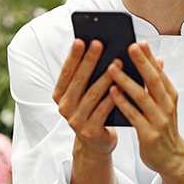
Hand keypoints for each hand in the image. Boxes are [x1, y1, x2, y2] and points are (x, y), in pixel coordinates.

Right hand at [53, 38, 117, 154]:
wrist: (97, 143)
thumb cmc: (95, 110)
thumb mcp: (88, 92)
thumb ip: (93, 73)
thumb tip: (105, 48)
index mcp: (61, 94)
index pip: (66, 72)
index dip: (73, 56)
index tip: (81, 40)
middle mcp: (64, 107)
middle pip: (78, 80)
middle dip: (89, 60)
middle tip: (99, 43)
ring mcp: (76, 120)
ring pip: (92, 94)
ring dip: (105, 77)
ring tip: (117, 61)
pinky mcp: (90, 131)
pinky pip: (103, 111)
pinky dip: (113, 98)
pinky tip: (122, 86)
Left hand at [107, 41, 183, 183]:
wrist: (171, 158)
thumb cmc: (163, 127)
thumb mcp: (165, 103)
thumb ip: (158, 83)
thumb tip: (156, 59)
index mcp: (170, 95)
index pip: (159, 72)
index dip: (150, 57)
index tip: (139, 42)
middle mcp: (167, 106)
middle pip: (154, 80)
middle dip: (141, 62)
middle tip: (129, 46)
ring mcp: (159, 121)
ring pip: (142, 96)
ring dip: (127, 81)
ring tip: (113, 67)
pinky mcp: (149, 135)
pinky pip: (134, 116)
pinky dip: (123, 103)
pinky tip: (112, 92)